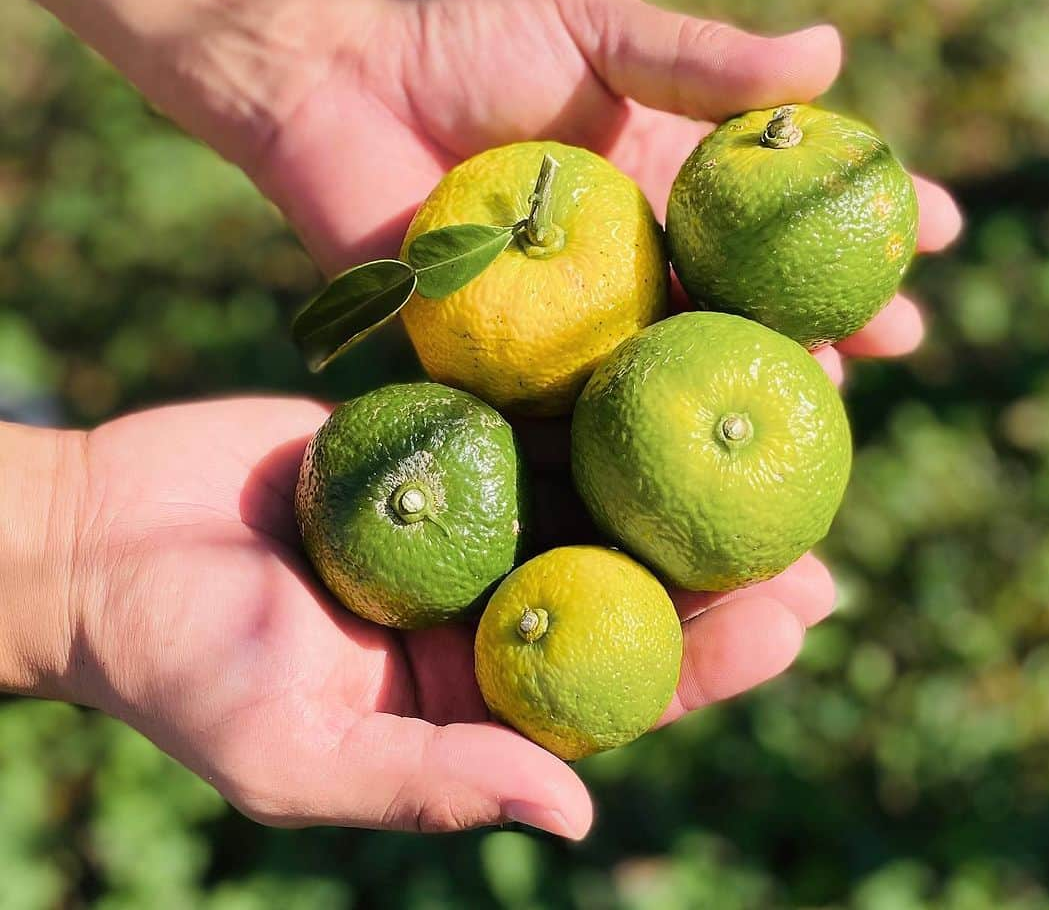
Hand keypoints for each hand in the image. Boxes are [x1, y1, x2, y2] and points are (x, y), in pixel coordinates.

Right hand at [68, 397, 835, 837]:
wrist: (102, 538)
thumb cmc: (177, 659)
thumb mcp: (295, 750)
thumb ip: (433, 781)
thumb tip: (576, 818)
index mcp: (473, 691)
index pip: (615, 683)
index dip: (709, 656)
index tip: (792, 616)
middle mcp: (487, 600)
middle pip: (627, 583)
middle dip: (720, 560)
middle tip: (817, 527)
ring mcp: (467, 513)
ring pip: (593, 492)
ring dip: (670, 468)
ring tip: (763, 424)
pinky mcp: (440, 440)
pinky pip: (527, 416)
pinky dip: (589, 395)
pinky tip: (655, 359)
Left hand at [249, 0, 962, 382]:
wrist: (337, 93)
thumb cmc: (465, 50)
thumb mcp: (594, 32)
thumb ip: (700, 56)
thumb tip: (832, 52)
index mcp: (664, 188)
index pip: (778, 212)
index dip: (857, 217)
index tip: (935, 233)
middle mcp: (633, 263)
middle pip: (744, 304)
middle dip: (826, 318)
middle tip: (896, 339)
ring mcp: (577, 322)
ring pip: (675, 374)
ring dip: (743, 399)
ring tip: (822, 416)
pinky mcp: (512, 366)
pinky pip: (576, 415)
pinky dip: (628, 448)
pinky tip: (684, 475)